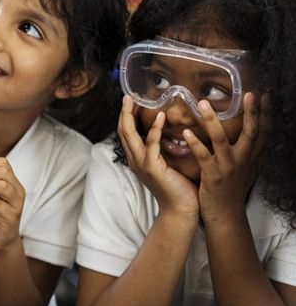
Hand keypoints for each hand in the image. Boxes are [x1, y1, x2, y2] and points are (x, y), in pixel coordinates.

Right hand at [117, 96, 198, 217]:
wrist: (182, 210)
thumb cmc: (179, 188)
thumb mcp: (169, 165)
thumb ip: (165, 150)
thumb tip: (173, 132)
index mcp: (138, 159)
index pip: (127, 133)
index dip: (126, 116)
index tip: (131, 101)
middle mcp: (135, 160)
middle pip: (123, 131)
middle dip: (124, 112)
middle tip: (128, 95)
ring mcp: (142, 164)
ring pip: (130, 135)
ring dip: (131, 116)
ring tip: (136, 100)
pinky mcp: (152, 168)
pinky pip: (151, 144)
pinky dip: (154, 129)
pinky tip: (160, 116)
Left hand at [185, 93, 265, 226]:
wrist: (225, 214)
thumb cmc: (234, 190)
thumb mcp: (250, 171)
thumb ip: (254, 154)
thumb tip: (262, 139)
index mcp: (252, 157)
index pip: (262, 132)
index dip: (264, 114)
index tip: (265, 96)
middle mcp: (243, 160)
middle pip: (251, 132)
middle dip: (251, 113)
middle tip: (249, 95)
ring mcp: (228, 167)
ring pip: (221, 139)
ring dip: (212, 120)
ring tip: (203, 103)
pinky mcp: (212, 176)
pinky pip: (203, 156)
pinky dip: (195, 143)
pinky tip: (187, 132)